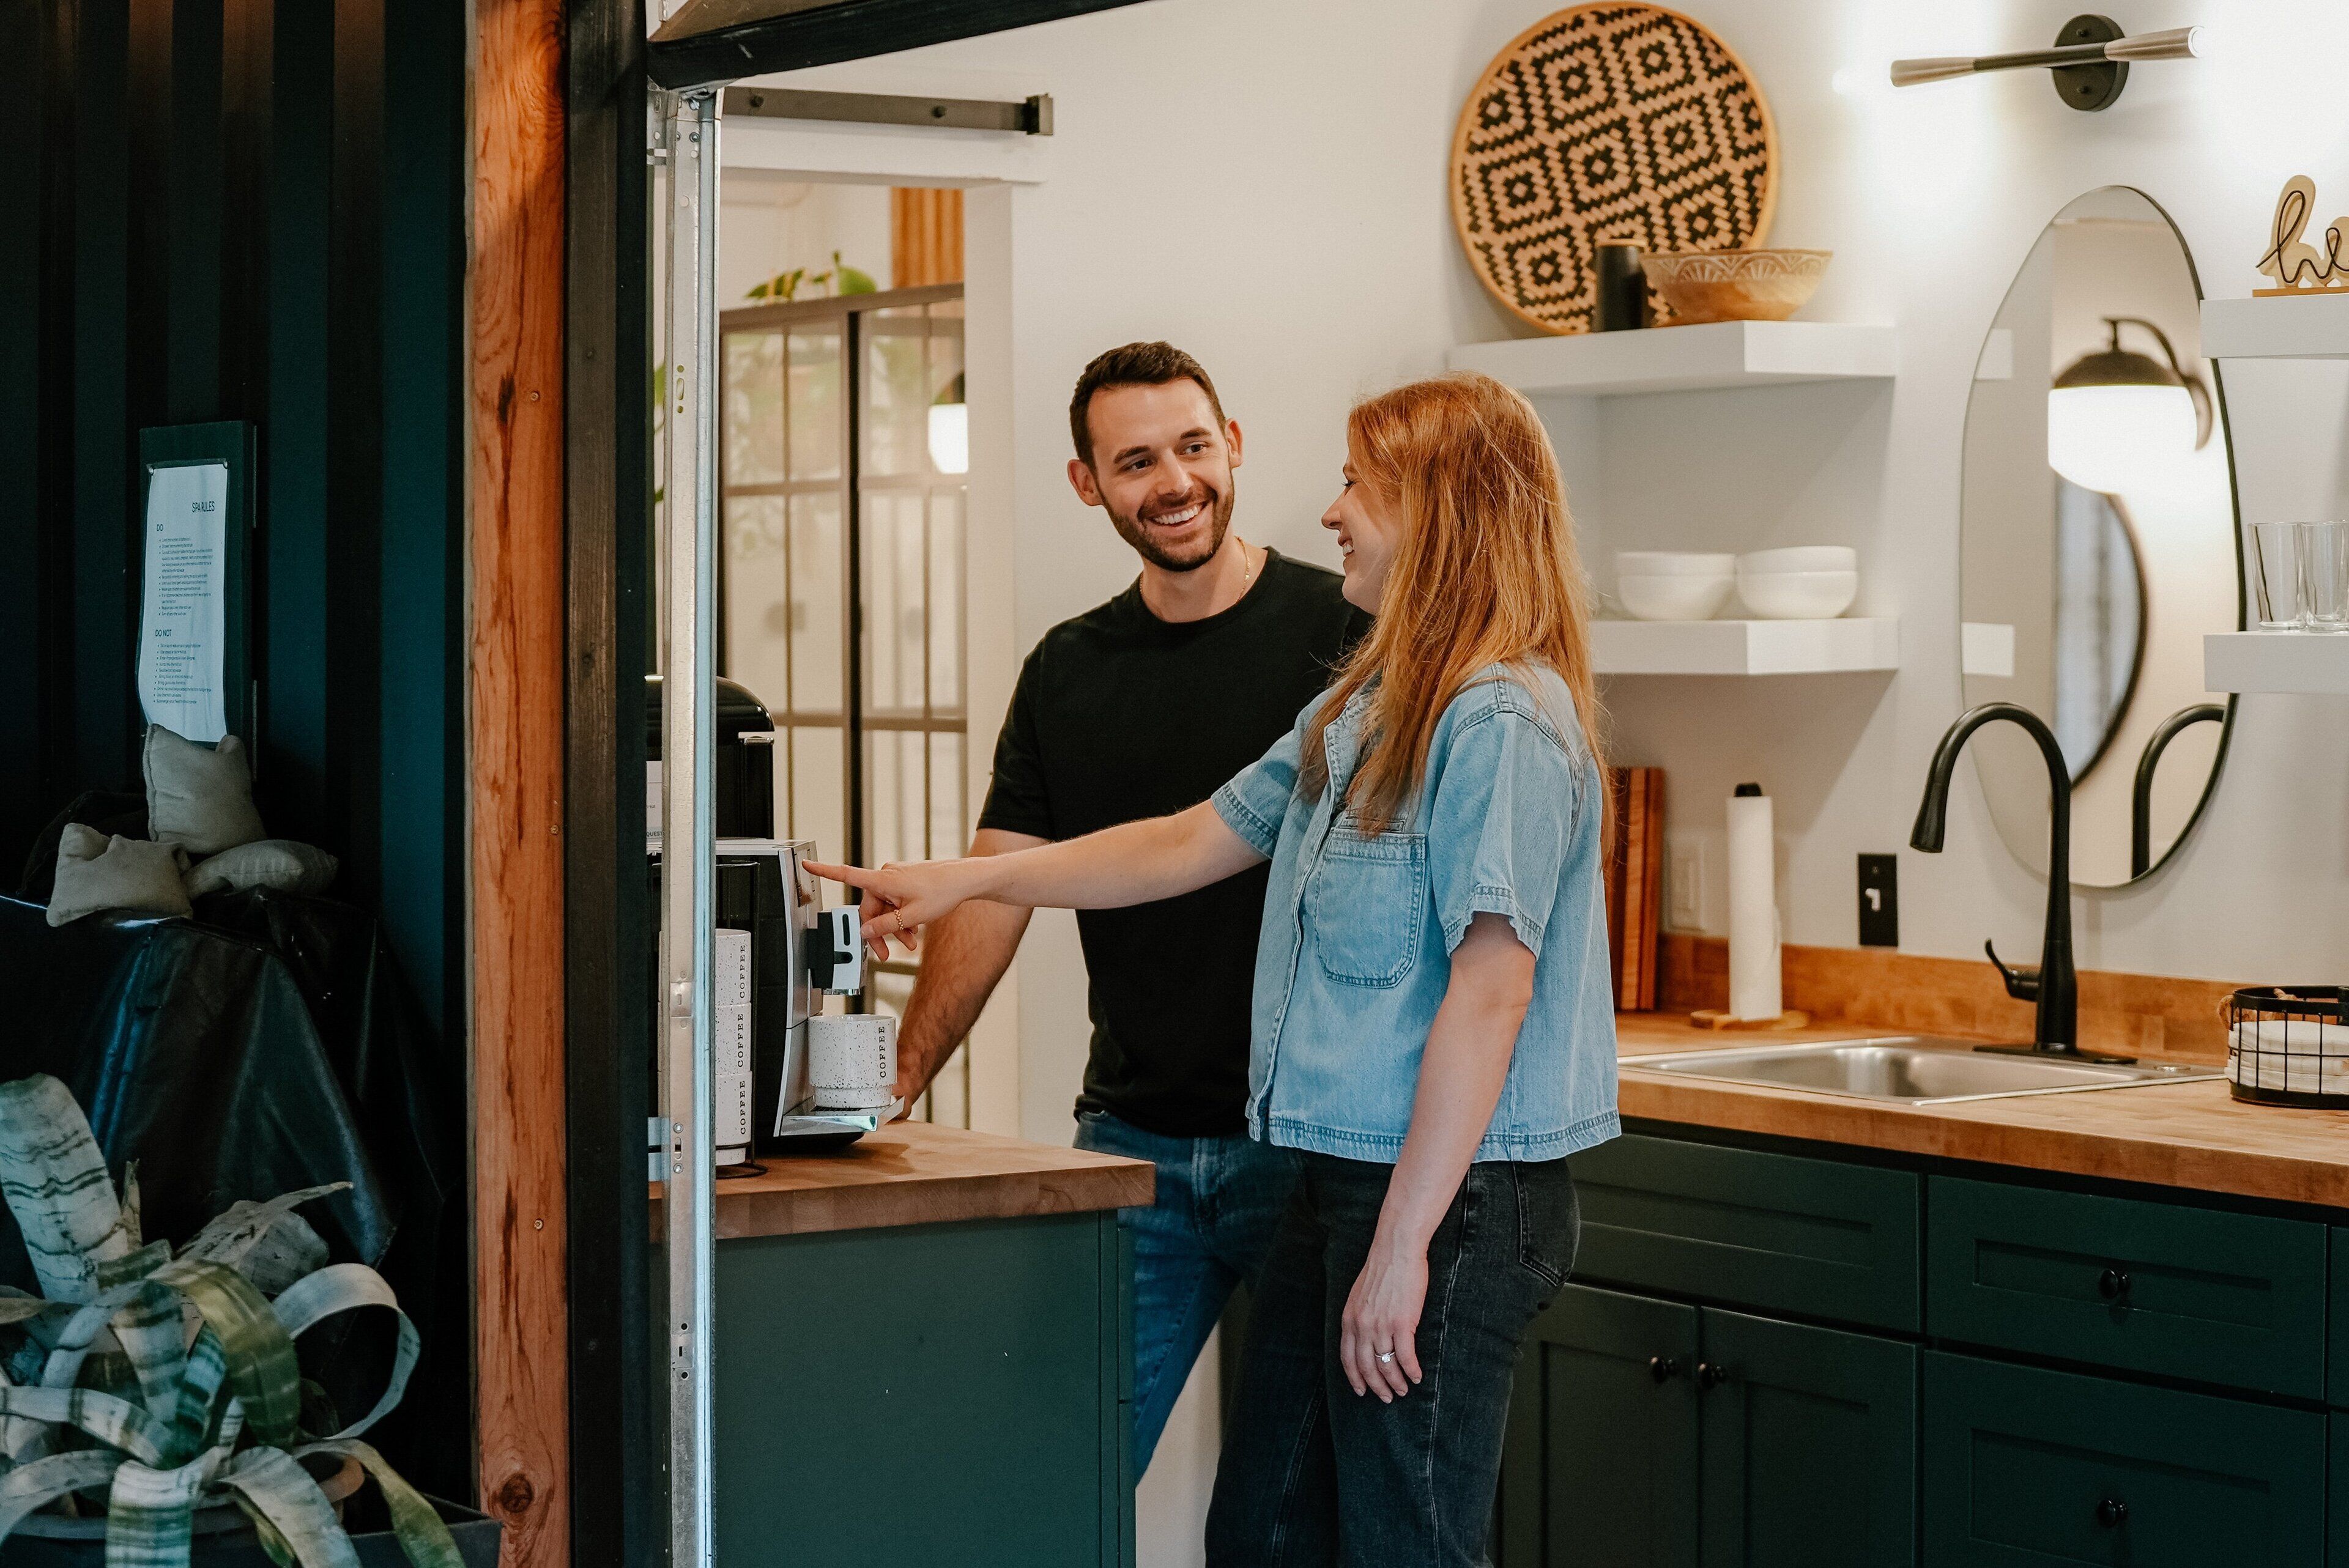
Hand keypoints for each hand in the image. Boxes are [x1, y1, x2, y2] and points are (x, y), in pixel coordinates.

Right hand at [801, 857, 991, 961]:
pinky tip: (913, 932)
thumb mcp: (912, 917)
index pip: (847, 874)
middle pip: (870, 907)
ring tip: (909, 943)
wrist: (966, 880)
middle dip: (878, 931)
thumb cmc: (944, 892)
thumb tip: (865, 931)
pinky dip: (901, 918)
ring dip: (894, 928)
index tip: (806, 863)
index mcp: (883, 879)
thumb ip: (886, 926)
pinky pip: (895, 902)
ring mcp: (897, 877)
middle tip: (885, 954)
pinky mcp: (905, 881)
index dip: (824, 871)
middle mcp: (887, 875)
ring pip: (884, 907)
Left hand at [1339, 1235, 1426, 1401]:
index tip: (1361, 1391)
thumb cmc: (1382, 1269)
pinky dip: (1411, 1371)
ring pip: (1386, 1366)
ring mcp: (1381, 1326)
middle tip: (1387, 1397)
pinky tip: (1417, 1377)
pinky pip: (1406, 1357)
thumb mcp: (1359, 1295)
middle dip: (1376, 1387)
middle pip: (1366, 1367)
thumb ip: (1358, 1317)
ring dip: (1396, 1382)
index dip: (1355, 1378)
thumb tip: (1363, 1336)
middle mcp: (1362, 1326)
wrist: (1397, 1250)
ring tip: (1404, 1390)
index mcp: (1349, 1319)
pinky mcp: (1402, 1324)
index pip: (1347, 1358)